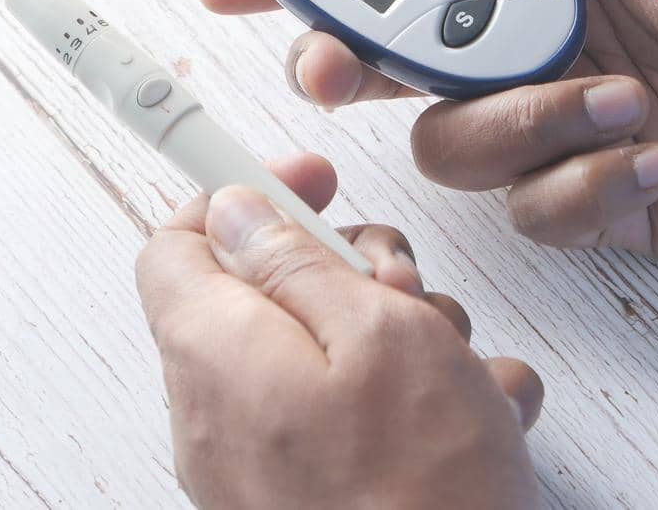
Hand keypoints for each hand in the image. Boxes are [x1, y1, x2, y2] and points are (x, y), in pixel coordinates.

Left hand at [135, 152, 542, 508]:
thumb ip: (299, 260)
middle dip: (351, 271)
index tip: (315, 180)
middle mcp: (220, 413)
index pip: (178, 243)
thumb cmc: (423, 487)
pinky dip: (410, 400)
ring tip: (460, 366)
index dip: (245, 195)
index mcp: (218, 353)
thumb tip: (240, 211)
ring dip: (398, 334)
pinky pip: (343, 418)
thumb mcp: (380, 328)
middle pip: (265, 293)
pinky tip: (479, 412)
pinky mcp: (304, 499)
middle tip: (408, 291)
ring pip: (318, 352)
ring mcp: (259, 464)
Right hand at [200, 0, 657, 260]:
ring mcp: (560, 124)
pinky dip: (595, 183)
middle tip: (336, 71)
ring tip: (628, 101)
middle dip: (344, 64)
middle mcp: (536, 42)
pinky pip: (537, 212)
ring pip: (454, 145)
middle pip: (388, 59)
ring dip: (529, 124)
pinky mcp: (596, 200)